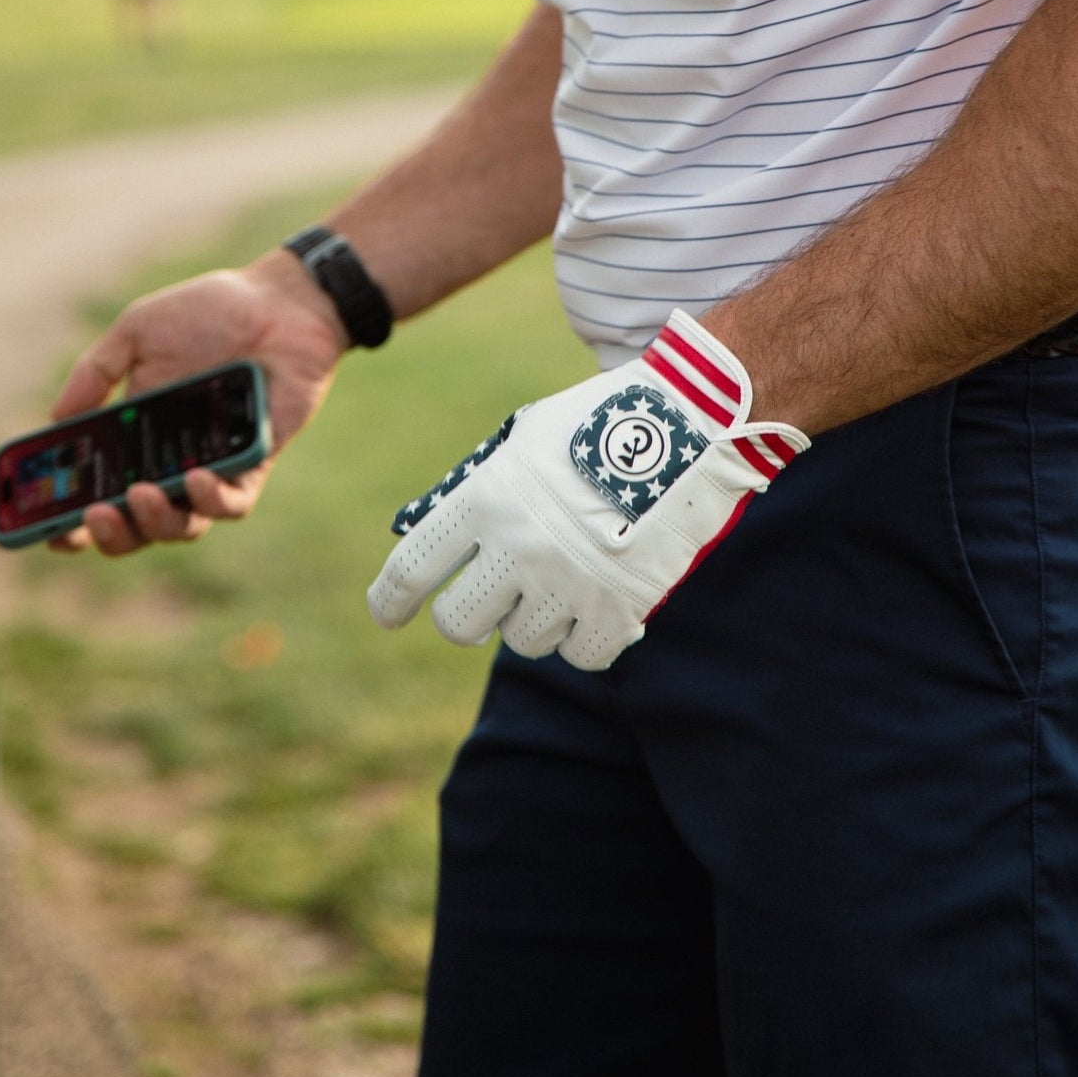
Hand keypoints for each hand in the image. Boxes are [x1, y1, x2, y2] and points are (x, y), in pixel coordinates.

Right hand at [49, 250, 347, 556]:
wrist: (280, 300)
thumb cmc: (210, 312)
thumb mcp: (138, 332)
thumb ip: (96, 372)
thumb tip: (55, 418)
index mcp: (136, 437)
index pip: (100, 494)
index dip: (72, 523)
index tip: (48, 530)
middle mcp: (171, 461)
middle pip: (137, 525)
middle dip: (111, 534)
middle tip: (93, 515)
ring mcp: (214, 466)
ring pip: (184, 525)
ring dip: (156, 522)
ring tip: (139, 495)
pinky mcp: (256, 462)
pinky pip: (234, 501)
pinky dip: (212, 499)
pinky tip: (195, 478)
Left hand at [368, 309, 808, 670]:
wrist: (691, 423)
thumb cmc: (601, 421)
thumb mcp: (525, 441)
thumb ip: (482, 490)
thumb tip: (444, 542)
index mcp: (486, 497)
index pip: (414, 565)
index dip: (390, 598)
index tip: (385, 614)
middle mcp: (519, 546)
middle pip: (458, 622)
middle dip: (466, 615)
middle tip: (486, 602)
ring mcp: (569, 582)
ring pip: (522, 640)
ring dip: (534, 619)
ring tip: (562, 580)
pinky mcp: (619, 609)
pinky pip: (580, 655)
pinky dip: (585, 636)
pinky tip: (596, 603)